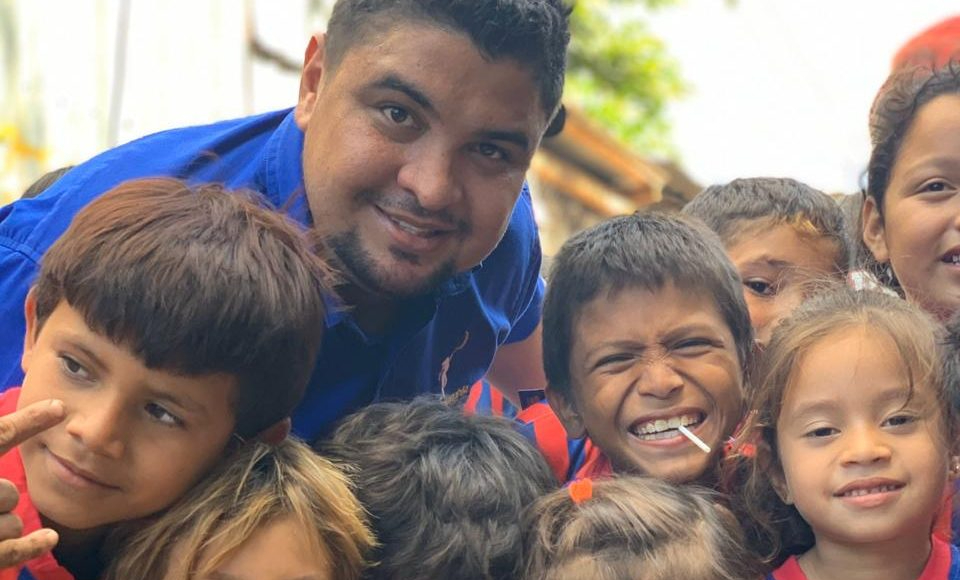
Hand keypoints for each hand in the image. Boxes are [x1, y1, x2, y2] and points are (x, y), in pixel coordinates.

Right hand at [0, 399, 64, 568]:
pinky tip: (49, 538)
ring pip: (12, 524)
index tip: (59, 407)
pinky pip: (10, 551)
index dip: (29, 421)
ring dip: (0, 528)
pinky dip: (30, 546)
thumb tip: (45, 413)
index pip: (0, 435)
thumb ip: (0, 440)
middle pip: (9, 494)